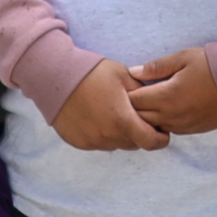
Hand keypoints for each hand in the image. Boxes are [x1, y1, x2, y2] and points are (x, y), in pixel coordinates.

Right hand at [51, 57, 167, 152]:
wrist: (54, 76)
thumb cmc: (91, 72)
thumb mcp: (123, 75)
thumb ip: (143, 92)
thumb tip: (156, 102)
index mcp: (122, 120)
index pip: (151, 142)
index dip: (161, 139)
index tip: (162, 131)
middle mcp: (108, 136)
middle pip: (134, 144)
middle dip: (140, 133)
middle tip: (136, 116)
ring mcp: (92, 141)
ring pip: (116, 144)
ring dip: (120, 134)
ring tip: (113, 114)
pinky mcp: (78, 142)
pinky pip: (99, 144)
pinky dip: (103, 135)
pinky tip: (97, 117)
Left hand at [124, 49, 216, 136]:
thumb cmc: (213, 65)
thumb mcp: (183, 58)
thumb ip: (156, 67)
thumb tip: (133, 72)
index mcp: (168, 95)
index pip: (134, 101)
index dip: (127, 94)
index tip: (126, 86)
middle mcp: (173, 115)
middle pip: (140, 118)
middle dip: (132, 108)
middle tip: (133, 95)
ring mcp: (184, 125)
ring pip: (154, 127)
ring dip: (147, 118)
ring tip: (148, 104)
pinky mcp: (194, 130)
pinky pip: (170, 130)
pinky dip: (162, 123)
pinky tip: (166, 110)